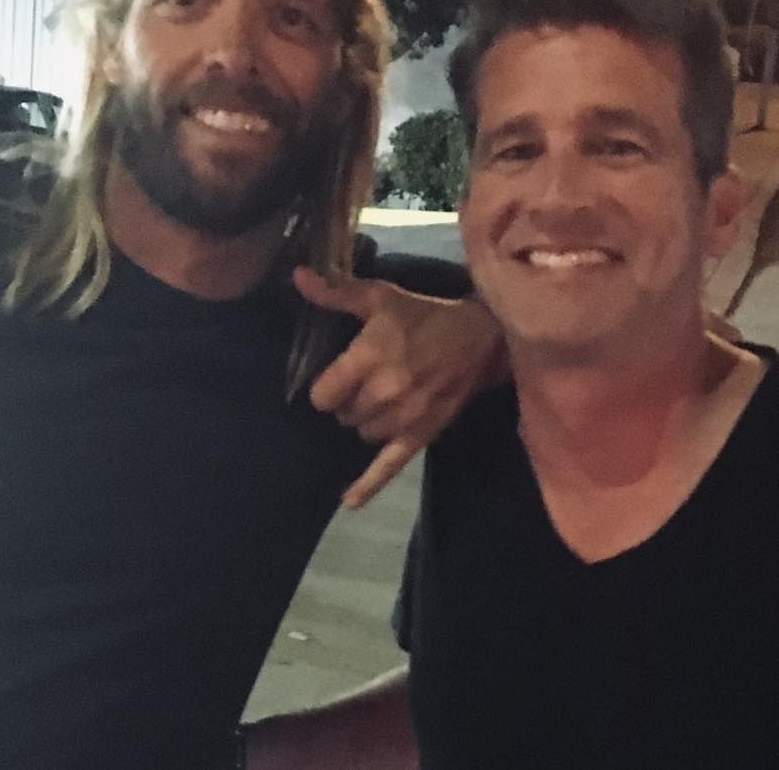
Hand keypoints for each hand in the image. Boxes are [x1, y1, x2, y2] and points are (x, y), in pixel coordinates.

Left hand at [293, 267, 503, 508]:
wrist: (481, 338)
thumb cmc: (425, 316)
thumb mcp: (380, 297)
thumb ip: (336, 293)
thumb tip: (297, 277)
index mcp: (369, 358)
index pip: (324, 394)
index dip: (325, 388)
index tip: (335, 378)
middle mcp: (384, 391)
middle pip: (342, 416)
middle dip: (347, 402)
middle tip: (363, 385)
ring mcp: (403, 417)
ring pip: (362, 436)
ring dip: (364, 423)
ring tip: (378, 403)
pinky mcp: (421, 435)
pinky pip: (389, 466)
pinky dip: (367, 485)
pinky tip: (348, 501)